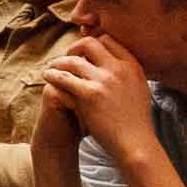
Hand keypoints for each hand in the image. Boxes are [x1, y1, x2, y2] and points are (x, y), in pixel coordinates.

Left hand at [39, 35, 155, 160]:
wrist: (136, 145)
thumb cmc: (136, 122)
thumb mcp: (139, 89)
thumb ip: (125, 73)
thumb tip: (108, 60)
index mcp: (132, 66)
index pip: (108, 40)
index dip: (93, 45)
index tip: (84, 53)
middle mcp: (119, 69)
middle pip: (89, 44)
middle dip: (74, 48)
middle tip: (66, 58)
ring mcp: (104, 81)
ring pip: (72, 60)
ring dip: (58, 62)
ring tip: (51, 68)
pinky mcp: (89, 94)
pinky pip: (63, 77)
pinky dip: (53, 75)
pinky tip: (47, 77)